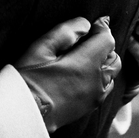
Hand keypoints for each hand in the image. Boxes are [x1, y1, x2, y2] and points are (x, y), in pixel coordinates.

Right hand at [15, 17, 119, 132]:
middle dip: (104, 46)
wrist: (25, 113)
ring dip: (104, 62)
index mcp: (87, 63)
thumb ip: (66, 32)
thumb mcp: (41, 47)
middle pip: (113, 57)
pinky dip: (101, 77)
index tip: (93, 24)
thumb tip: (85, 24)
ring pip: (112, 73)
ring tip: (85, 57)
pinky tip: (84, 75)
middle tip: (86, 40)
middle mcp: (97, 80)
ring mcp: (96, 95)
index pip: (107, 39)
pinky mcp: (91, 107)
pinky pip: (105, 87)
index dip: (102, 28)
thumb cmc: (29, 78)